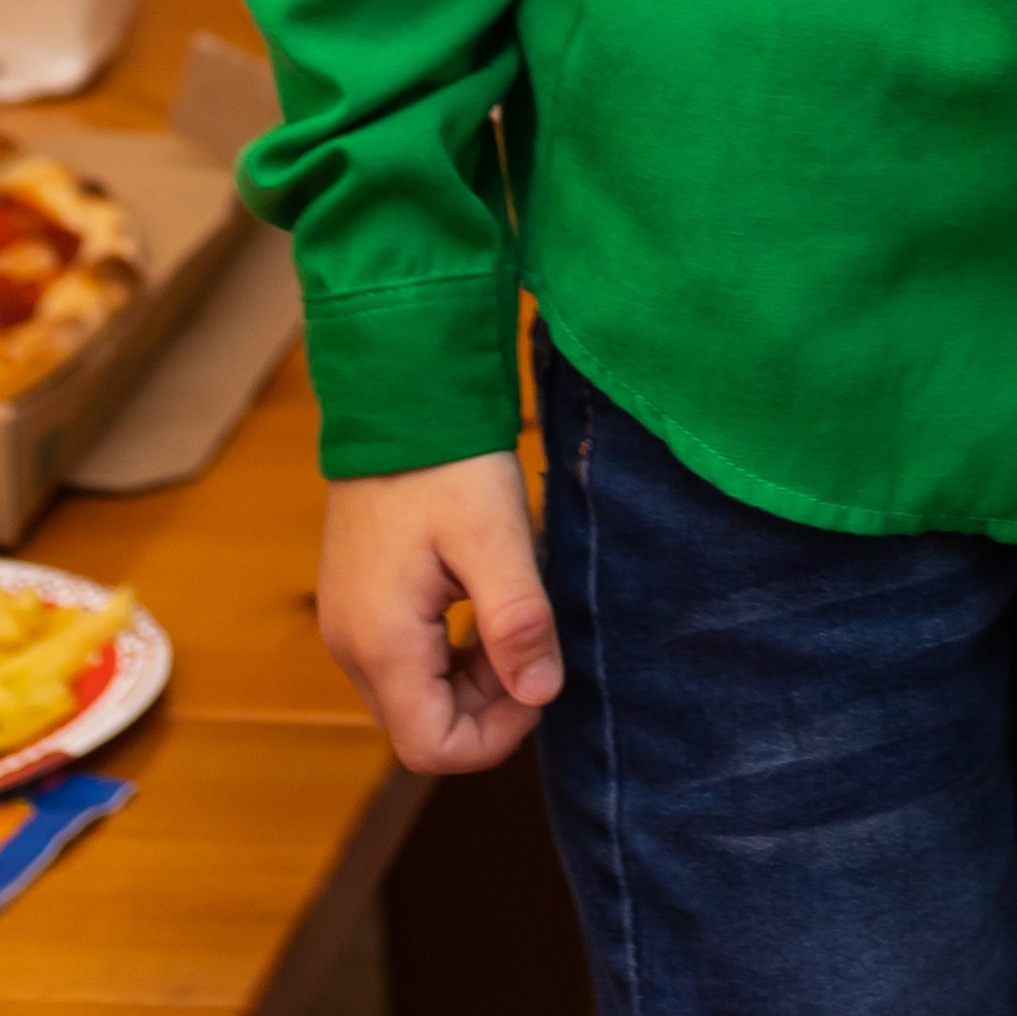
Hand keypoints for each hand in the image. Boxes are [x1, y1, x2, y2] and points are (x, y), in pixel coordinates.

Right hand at [317, 456, 562, 772]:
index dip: (496, 735)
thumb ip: (517, 621)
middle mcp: (352, 646)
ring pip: (417, 694)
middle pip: (424, 725)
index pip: (431, 747)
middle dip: (488, 702)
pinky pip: (408, 658)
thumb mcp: (494, 537)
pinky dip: (453, 649)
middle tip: (532, 637)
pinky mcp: (359, 601)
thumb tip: (542, 695)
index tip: (538, 676)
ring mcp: (349, 624)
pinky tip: (483, 598)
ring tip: (513, 610)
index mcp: (382, 642)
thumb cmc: (448, 463)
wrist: (398, 393)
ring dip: (473, 675)